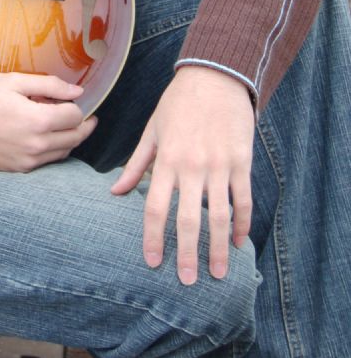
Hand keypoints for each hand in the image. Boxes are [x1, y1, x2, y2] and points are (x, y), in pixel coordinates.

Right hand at [0, 71, 96, 170]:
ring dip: (69, 139)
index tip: (71, 100)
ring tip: (63, 125)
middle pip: (75, 138)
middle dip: (83, 125)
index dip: (76, 105)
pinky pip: (46, 163)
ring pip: (63, 153)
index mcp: (37, 120)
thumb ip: (48, 85)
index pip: (75, 116)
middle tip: (84, 116)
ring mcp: (26, 161)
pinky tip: (44, 137)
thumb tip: (77, 92)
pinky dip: (52, 150)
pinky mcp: (16, 169)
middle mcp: (36, 145)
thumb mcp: (11, 82)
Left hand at [110, 66, 253, 284]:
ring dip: (218, 248)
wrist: (215, 75)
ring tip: (217, 274)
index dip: (153, 237)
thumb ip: (137, 163)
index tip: (152, 262)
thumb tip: (115, 191)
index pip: (154, 207)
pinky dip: (243, 223)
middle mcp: (191, 166)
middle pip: (188, 219)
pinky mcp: (241, 161)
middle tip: (185, 282)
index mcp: (166, 159)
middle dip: (186, 253)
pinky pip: (243, 199)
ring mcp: (219, 165)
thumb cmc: (178, 102)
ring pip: (220, 215)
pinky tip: (238, 242)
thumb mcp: (152, 129)